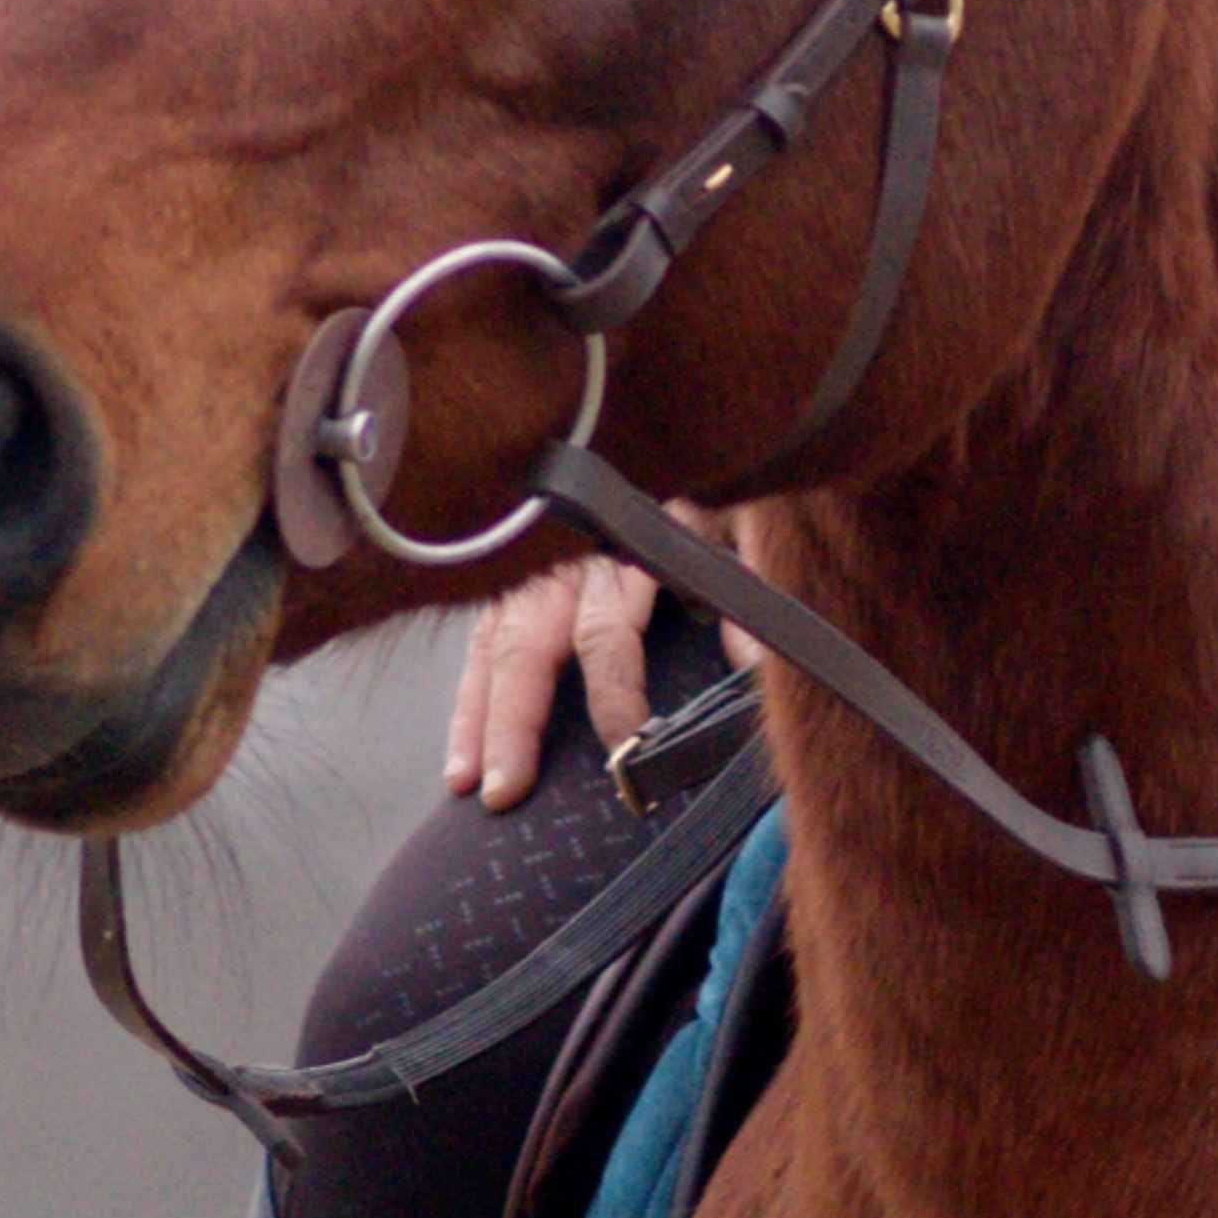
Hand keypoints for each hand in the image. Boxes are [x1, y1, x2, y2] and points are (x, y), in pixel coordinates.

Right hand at [442, 507, 754, 813]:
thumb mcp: (741, 517)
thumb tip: (756, 667)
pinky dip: (467, 696)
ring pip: (494, 645)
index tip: (625, 748)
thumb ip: (751, 582)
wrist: (661, 428)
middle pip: (528, 645)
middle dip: (513, 722)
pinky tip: (461, 750)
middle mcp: (566, 561)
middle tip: (507, 788)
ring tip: (467, 782)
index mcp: (624, 547)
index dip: (614, 695)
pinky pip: (480, 640)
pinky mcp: (517, 579)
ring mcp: (533, 569)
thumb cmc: (704, 479)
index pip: (607, 634)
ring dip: (478, 717)